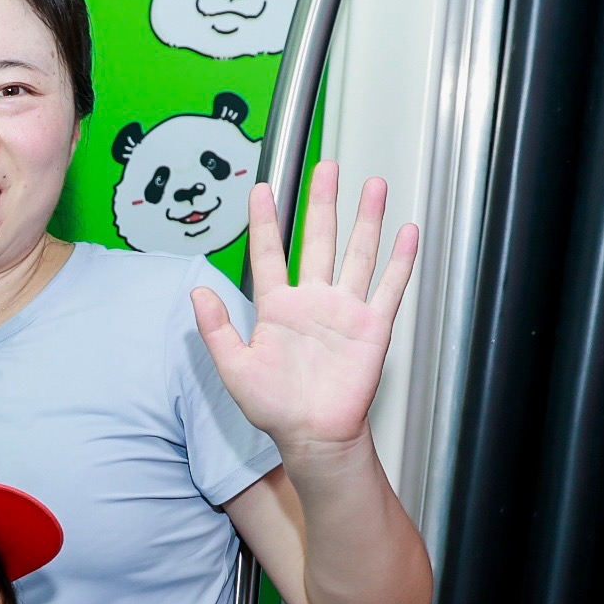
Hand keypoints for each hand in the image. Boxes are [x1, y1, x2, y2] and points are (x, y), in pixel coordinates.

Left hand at [192, 162, 417, 454]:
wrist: (313, 436)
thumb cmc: (274, 408)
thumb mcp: (233, 367)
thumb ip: (214, 329)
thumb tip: (197, 290)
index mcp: (277, 307)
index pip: (269, 253)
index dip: (264, 221)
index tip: (260, 190)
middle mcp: (312, 301)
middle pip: (318, 239)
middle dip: (322, 202)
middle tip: (326, 167)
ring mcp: (344, 311)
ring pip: (357, 254)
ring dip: (365, 220)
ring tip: (372, 186)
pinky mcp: (371, 326)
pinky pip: (388, 287)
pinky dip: (399, 261)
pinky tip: (406, 233)